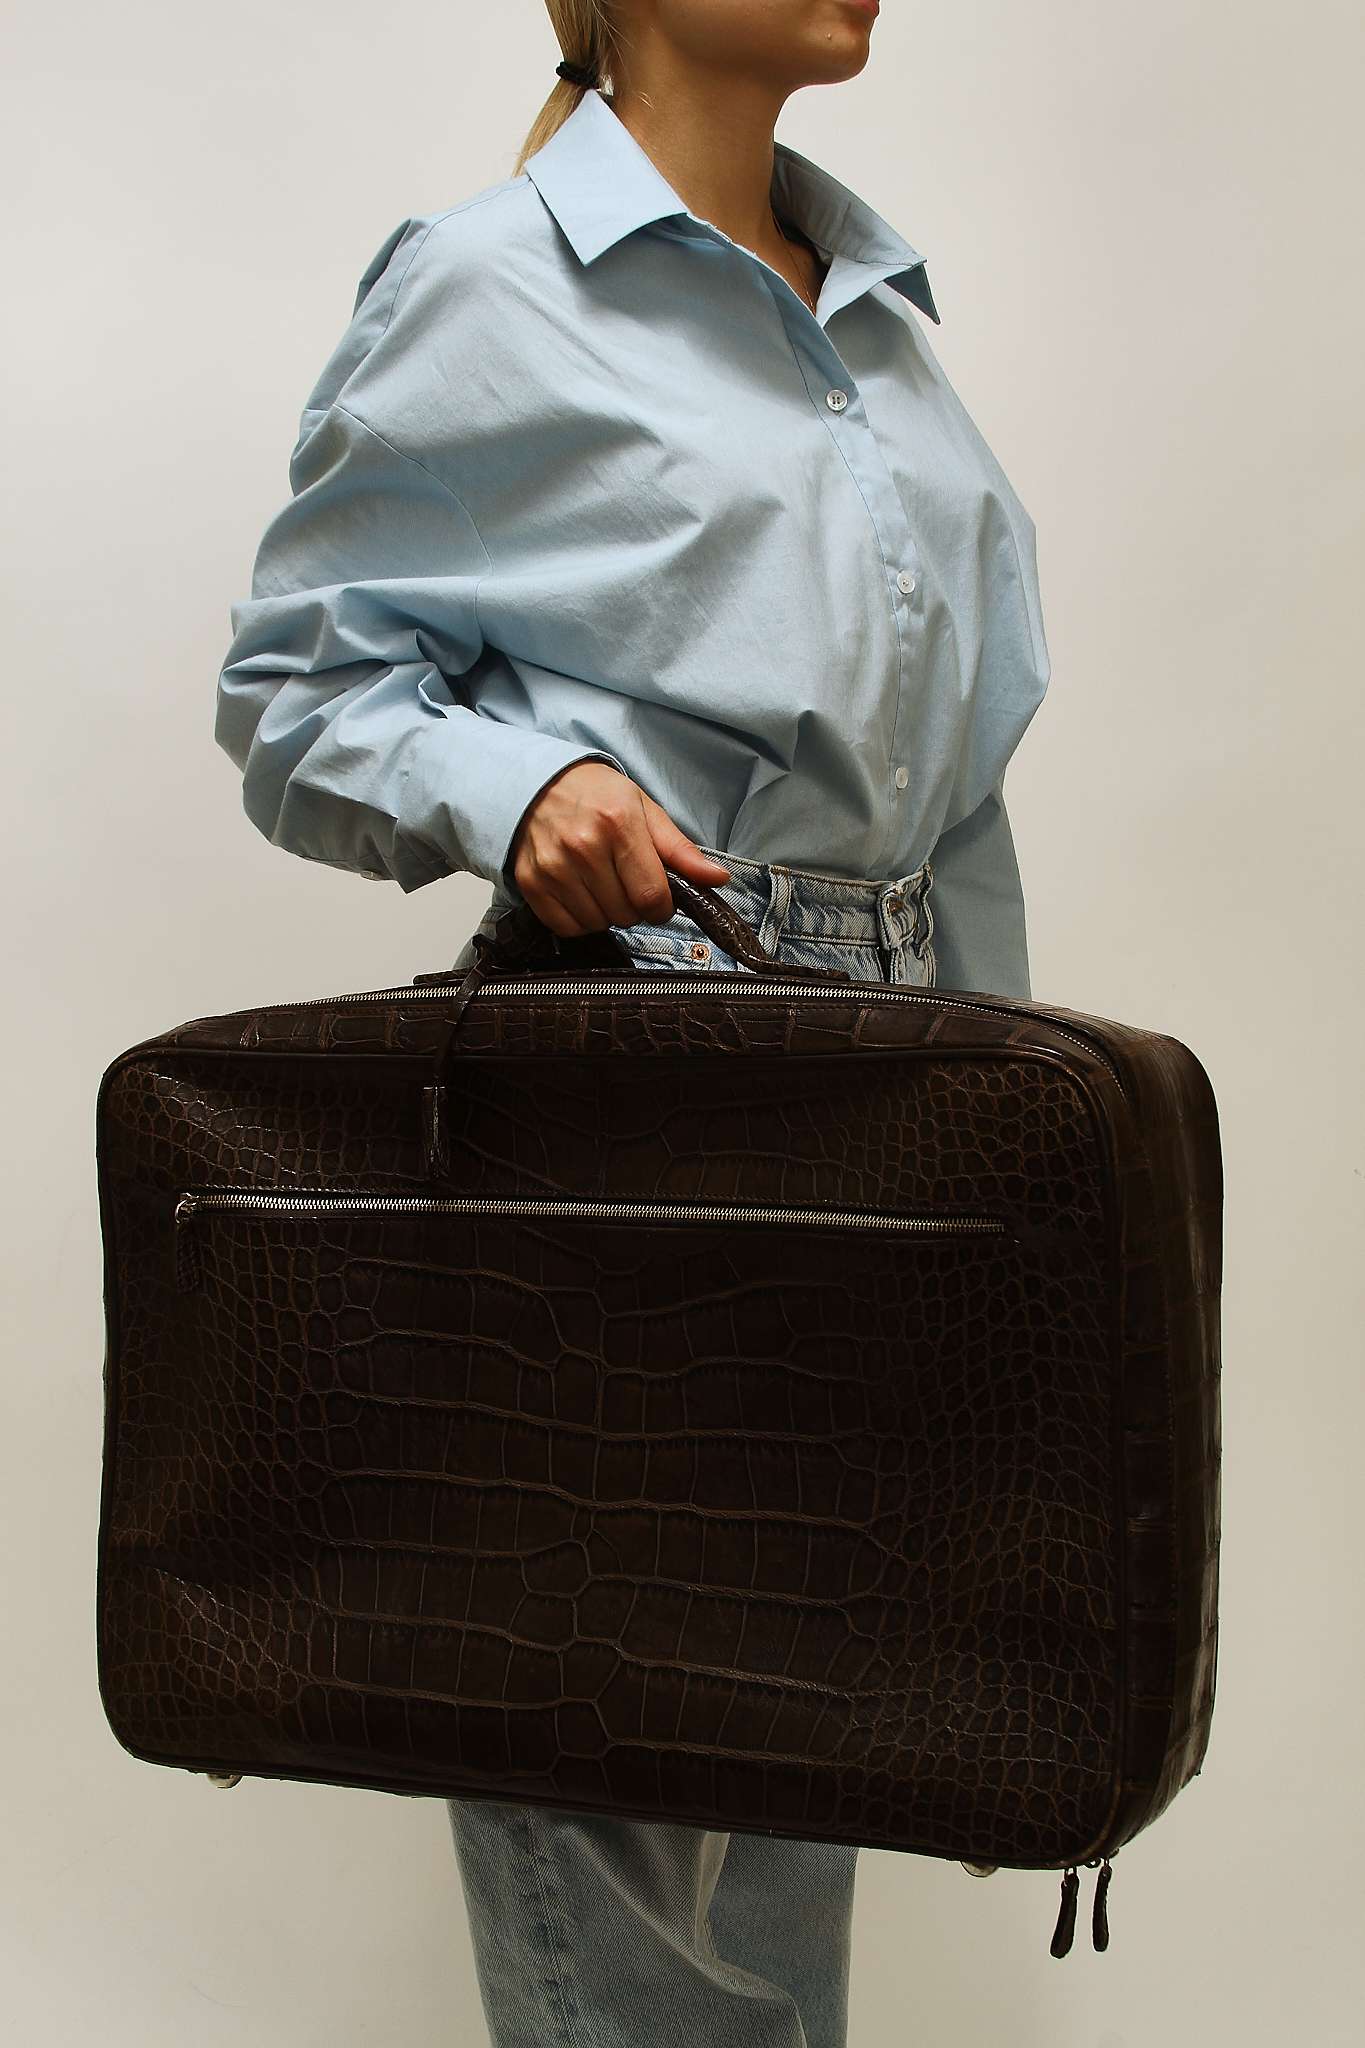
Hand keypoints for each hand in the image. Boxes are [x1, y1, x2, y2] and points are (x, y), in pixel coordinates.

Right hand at [507, 761, 731, 936]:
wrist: (537, 782)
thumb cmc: (596, 795)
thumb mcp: (644, 809)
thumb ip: (680, 850)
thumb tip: (717, 878)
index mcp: (618, 824)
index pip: (651, 895)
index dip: (662, 907)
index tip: (659, 898)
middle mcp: (583, 846)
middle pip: (626, 913)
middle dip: (635, 907)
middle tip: (626, 882)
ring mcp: (554, 867)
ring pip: (598, 923)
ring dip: (608, 913)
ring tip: (602, 884)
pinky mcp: (531, 883)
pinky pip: (567, 927)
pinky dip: (580, 919)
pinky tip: (582, 894)